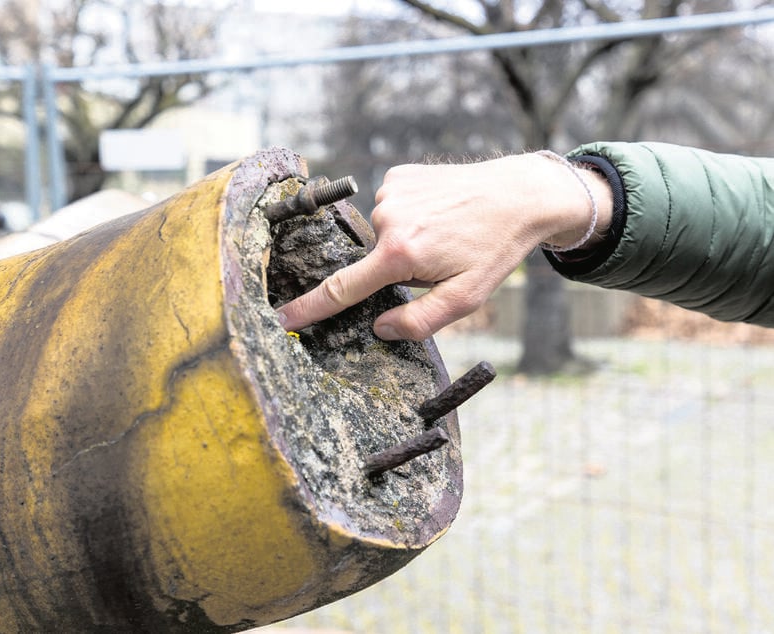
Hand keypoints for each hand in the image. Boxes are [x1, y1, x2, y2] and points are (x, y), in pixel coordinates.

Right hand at [276, 153, 612, 340]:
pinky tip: (437, 211)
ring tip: (443, 231)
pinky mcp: (398, 175)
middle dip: (395, 266)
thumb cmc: (494, 250)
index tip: (283, 318)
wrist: (519, 194)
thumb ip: (419, 321)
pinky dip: (407, 215)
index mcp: (400, 254)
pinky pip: (390, 206)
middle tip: (439, 257)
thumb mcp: (465, 298)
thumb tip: (379, 328)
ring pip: (382, 232)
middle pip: (371, 260)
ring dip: (404, 239)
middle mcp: (387, 220)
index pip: (342, 289)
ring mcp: (391, 192)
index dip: (310, 308)